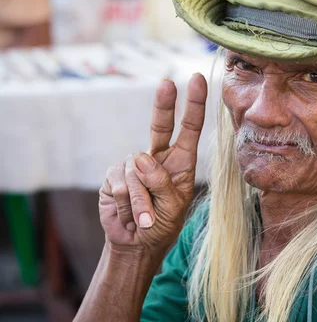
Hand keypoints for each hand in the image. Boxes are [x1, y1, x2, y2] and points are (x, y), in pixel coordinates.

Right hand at [98, 73, 207, 252]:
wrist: (136, 243)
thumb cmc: (162, 224)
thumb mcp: (172, 207)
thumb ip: (162, 183)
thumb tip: (141, 158)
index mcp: (181, 161)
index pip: (190, 128)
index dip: (194, 104)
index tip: (197, 78)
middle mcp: (157, 156)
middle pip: (160, 125)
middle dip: (164, 104)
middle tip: (166, 83)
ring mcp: (133, 164)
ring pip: (137, 173)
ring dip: (142, 202)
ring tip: (145, 219)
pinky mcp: (113, 175)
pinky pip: (120, 185)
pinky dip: (127, 205)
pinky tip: (129, 215)